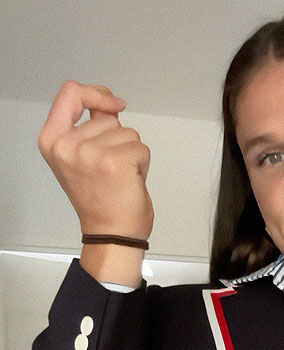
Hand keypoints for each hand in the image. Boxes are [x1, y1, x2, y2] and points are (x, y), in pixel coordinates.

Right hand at [37, 80, 153, 240]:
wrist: (111, 234)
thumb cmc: (99, 201)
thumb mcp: (79, 158)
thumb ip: (89, 127)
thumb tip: (109, 104)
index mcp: (52, 141)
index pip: (70, 93)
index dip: (95, 93)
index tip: (112, 105)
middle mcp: (67, 146)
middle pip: (108, 118)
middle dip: (118, 140)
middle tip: (110, 171)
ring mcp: (91, 153)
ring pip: (128, 133)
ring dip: (131, 153)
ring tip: (119, 177)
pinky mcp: (116, 161)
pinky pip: (141, 148)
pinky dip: (142, 164)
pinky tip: (130, 181)